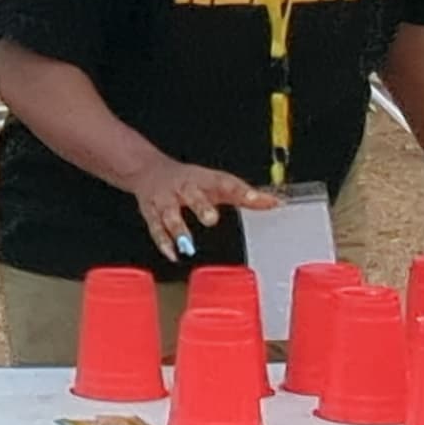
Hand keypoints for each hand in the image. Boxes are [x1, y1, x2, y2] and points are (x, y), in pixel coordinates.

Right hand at [127, 158, 278, 258]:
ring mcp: (166, 199)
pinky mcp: (151, 212)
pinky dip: (163, 242)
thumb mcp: (217, 183)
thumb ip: (244, 195)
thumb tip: (275, 202)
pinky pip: (155, 228)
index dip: (242, 192)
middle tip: (211, 219)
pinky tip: (172, 254)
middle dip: (201, 207)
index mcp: (205, 179)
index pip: (226, 182)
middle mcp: (185, 188)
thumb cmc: (189, 181)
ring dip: (179, 229)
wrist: (148, 170)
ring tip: (188, 246)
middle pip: (193, 195)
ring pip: (170, 213)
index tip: (258, 200)